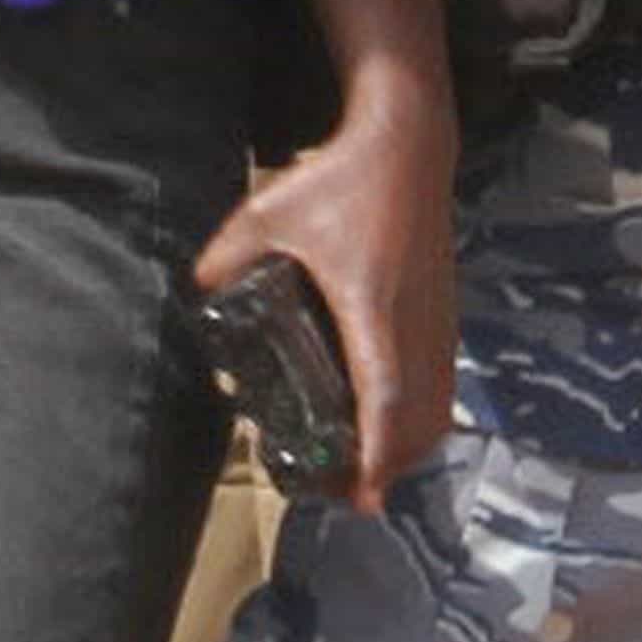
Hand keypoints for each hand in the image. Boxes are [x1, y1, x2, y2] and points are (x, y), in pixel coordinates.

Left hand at [197, 114, 458, 511]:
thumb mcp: (267, 211)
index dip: (374, 451)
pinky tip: (393, 426)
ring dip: (407, 447)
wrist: (407, 144)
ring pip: (436, 405)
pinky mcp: (443, 312)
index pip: (383, 395)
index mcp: (371, 307)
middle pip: (417, 420)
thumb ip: (228, 256)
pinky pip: (441, 382)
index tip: (363, 495)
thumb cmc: (339, 178)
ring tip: (366, 473)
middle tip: (346, 497)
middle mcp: (413, 323)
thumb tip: (198, 290)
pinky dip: (422, 417)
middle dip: (387, 467)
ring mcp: (436, 319)